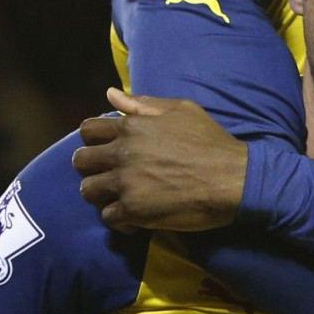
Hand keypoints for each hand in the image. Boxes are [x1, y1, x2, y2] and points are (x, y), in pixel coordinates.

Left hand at [74, 87, 246, 231]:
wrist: (233, 178)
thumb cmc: (211, 141)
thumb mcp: (182, 110)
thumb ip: (143, 103)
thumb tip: (110, 94)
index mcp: (132, 127)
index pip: (88, 129)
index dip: (94, 139)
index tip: (108, 148)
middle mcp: (123, 153)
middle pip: (80, 161)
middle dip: (93, 167)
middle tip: (112, 173)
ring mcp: (126, 183)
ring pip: (88, 191)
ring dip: (103, 193)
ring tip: (122, 195)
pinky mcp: (133, 211)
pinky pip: (108, 217)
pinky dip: (120, 218)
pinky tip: (136, 216)